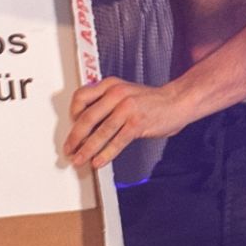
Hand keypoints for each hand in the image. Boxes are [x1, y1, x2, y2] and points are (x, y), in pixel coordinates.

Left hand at [63, 75, 187, 169]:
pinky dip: (106, 154)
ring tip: (80, 159)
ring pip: (101, 132)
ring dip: (87, 149)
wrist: (176, 101)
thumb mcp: (124, 92)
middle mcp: (116, 94)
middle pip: (88, 118)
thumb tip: (85, 125)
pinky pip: (117, 142)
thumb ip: (105, 102)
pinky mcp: (137, 123)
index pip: (81, 97)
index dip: (72, 114)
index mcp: (110, 84)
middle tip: (69, 149)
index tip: (71, 127)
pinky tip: (98, 161)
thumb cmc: (149, 100)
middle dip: (75, 137)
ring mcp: (127, 108)